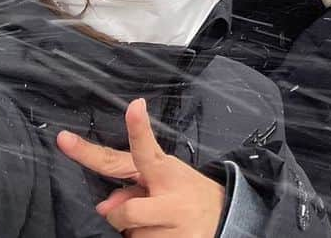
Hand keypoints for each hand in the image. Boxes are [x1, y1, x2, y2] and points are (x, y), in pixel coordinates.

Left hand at [57, 98, 225, 236]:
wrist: (225, 217)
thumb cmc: (187, 194)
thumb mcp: (165, 180)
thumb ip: (131, 186)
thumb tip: (104, 207)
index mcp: (166, 171)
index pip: (146, 149)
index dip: (137, 128)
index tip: (134, 106)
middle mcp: (171, 198)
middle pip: (125, 210)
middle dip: (118, 214)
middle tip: (130, 210)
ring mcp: (174, 225)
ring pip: (130, 233)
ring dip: (134, 229)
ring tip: (158, 221)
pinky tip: (164, 232)